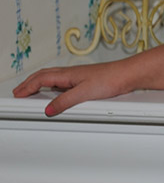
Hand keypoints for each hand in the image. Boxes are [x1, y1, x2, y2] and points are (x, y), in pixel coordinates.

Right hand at [13, 61, 128, 116]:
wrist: (127, 74)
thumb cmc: (110, 78)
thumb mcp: (84, 93)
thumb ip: (65, 101)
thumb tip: (49, 109)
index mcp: (67, 74)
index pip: (41, 79)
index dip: (27, 86)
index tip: (18, 93)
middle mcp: (71, 73)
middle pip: (44, 75)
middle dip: (29, 83)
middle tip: (19, 91)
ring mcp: (78, 76)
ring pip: (52, 77)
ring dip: (39, 82)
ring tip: (31, 90)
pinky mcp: (85, 80)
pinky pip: (62, 81)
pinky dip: (52, 85)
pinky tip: (55, 91)